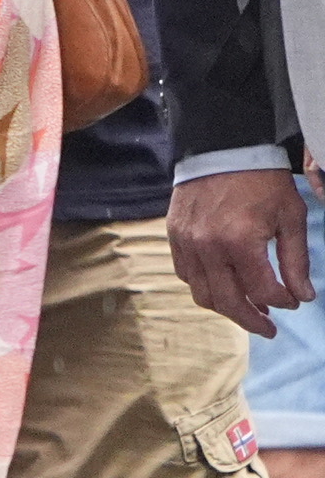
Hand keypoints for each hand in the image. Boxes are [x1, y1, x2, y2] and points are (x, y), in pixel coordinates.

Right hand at [171, 168, 313, 337]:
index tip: (293, 302)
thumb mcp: (291, 218)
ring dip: (227, 307)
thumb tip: (303, 297)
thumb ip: (295, 261)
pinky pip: (185, 274)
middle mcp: (209, 247)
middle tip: (268, 328)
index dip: (282, 302)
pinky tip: (223, 284)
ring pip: (203, 294)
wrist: (222, 149)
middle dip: (252, 320)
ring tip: (246, 308)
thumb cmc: (262, 181)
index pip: (262, 290)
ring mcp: (187, 243)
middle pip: (228, 301)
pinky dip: (204, 286)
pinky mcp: (174, 236)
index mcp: (241, 242)